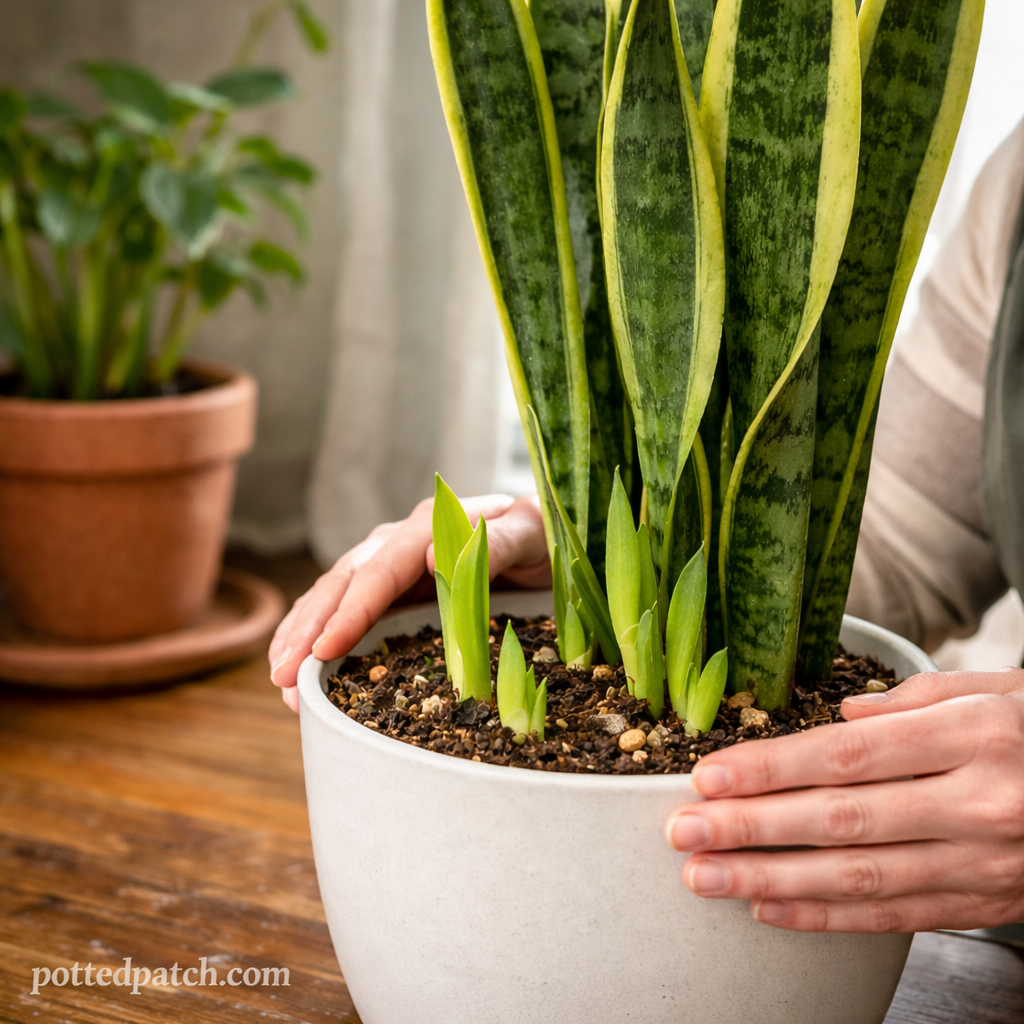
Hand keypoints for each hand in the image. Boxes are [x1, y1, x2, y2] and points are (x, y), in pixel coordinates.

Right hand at [269, 494, 549, 710]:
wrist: (544, 535)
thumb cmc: (540, 536)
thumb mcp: (531, 535)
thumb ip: (495, 543)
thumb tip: (427, 558)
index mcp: (430, 525)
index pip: (380, 571)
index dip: (350, 611)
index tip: (325, 649)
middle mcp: (401, 541)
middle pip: (344, 583)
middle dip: (310, 630)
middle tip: (284, 677)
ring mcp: (391, 562)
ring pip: (334, 595)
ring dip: (303, 635)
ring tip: (280, 681)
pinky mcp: (391, 587)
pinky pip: (344, 606)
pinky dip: (317, 633)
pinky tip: (297, 662)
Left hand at [665, 668, 1023, 932]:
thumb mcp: (996, 690)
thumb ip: (916, 699)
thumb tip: (843, 718)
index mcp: (970, 737)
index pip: (848, 756)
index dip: (771, 769)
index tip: (708, 778)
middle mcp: (974, 804)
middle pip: (840, 820)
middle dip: (752, 829)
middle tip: (684, 832)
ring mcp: (980, 863)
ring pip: (858, 878)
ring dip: (772, 881)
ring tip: (708, 877)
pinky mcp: (982, 904)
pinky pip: (895, 917)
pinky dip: (826, 918)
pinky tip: (770, 910)